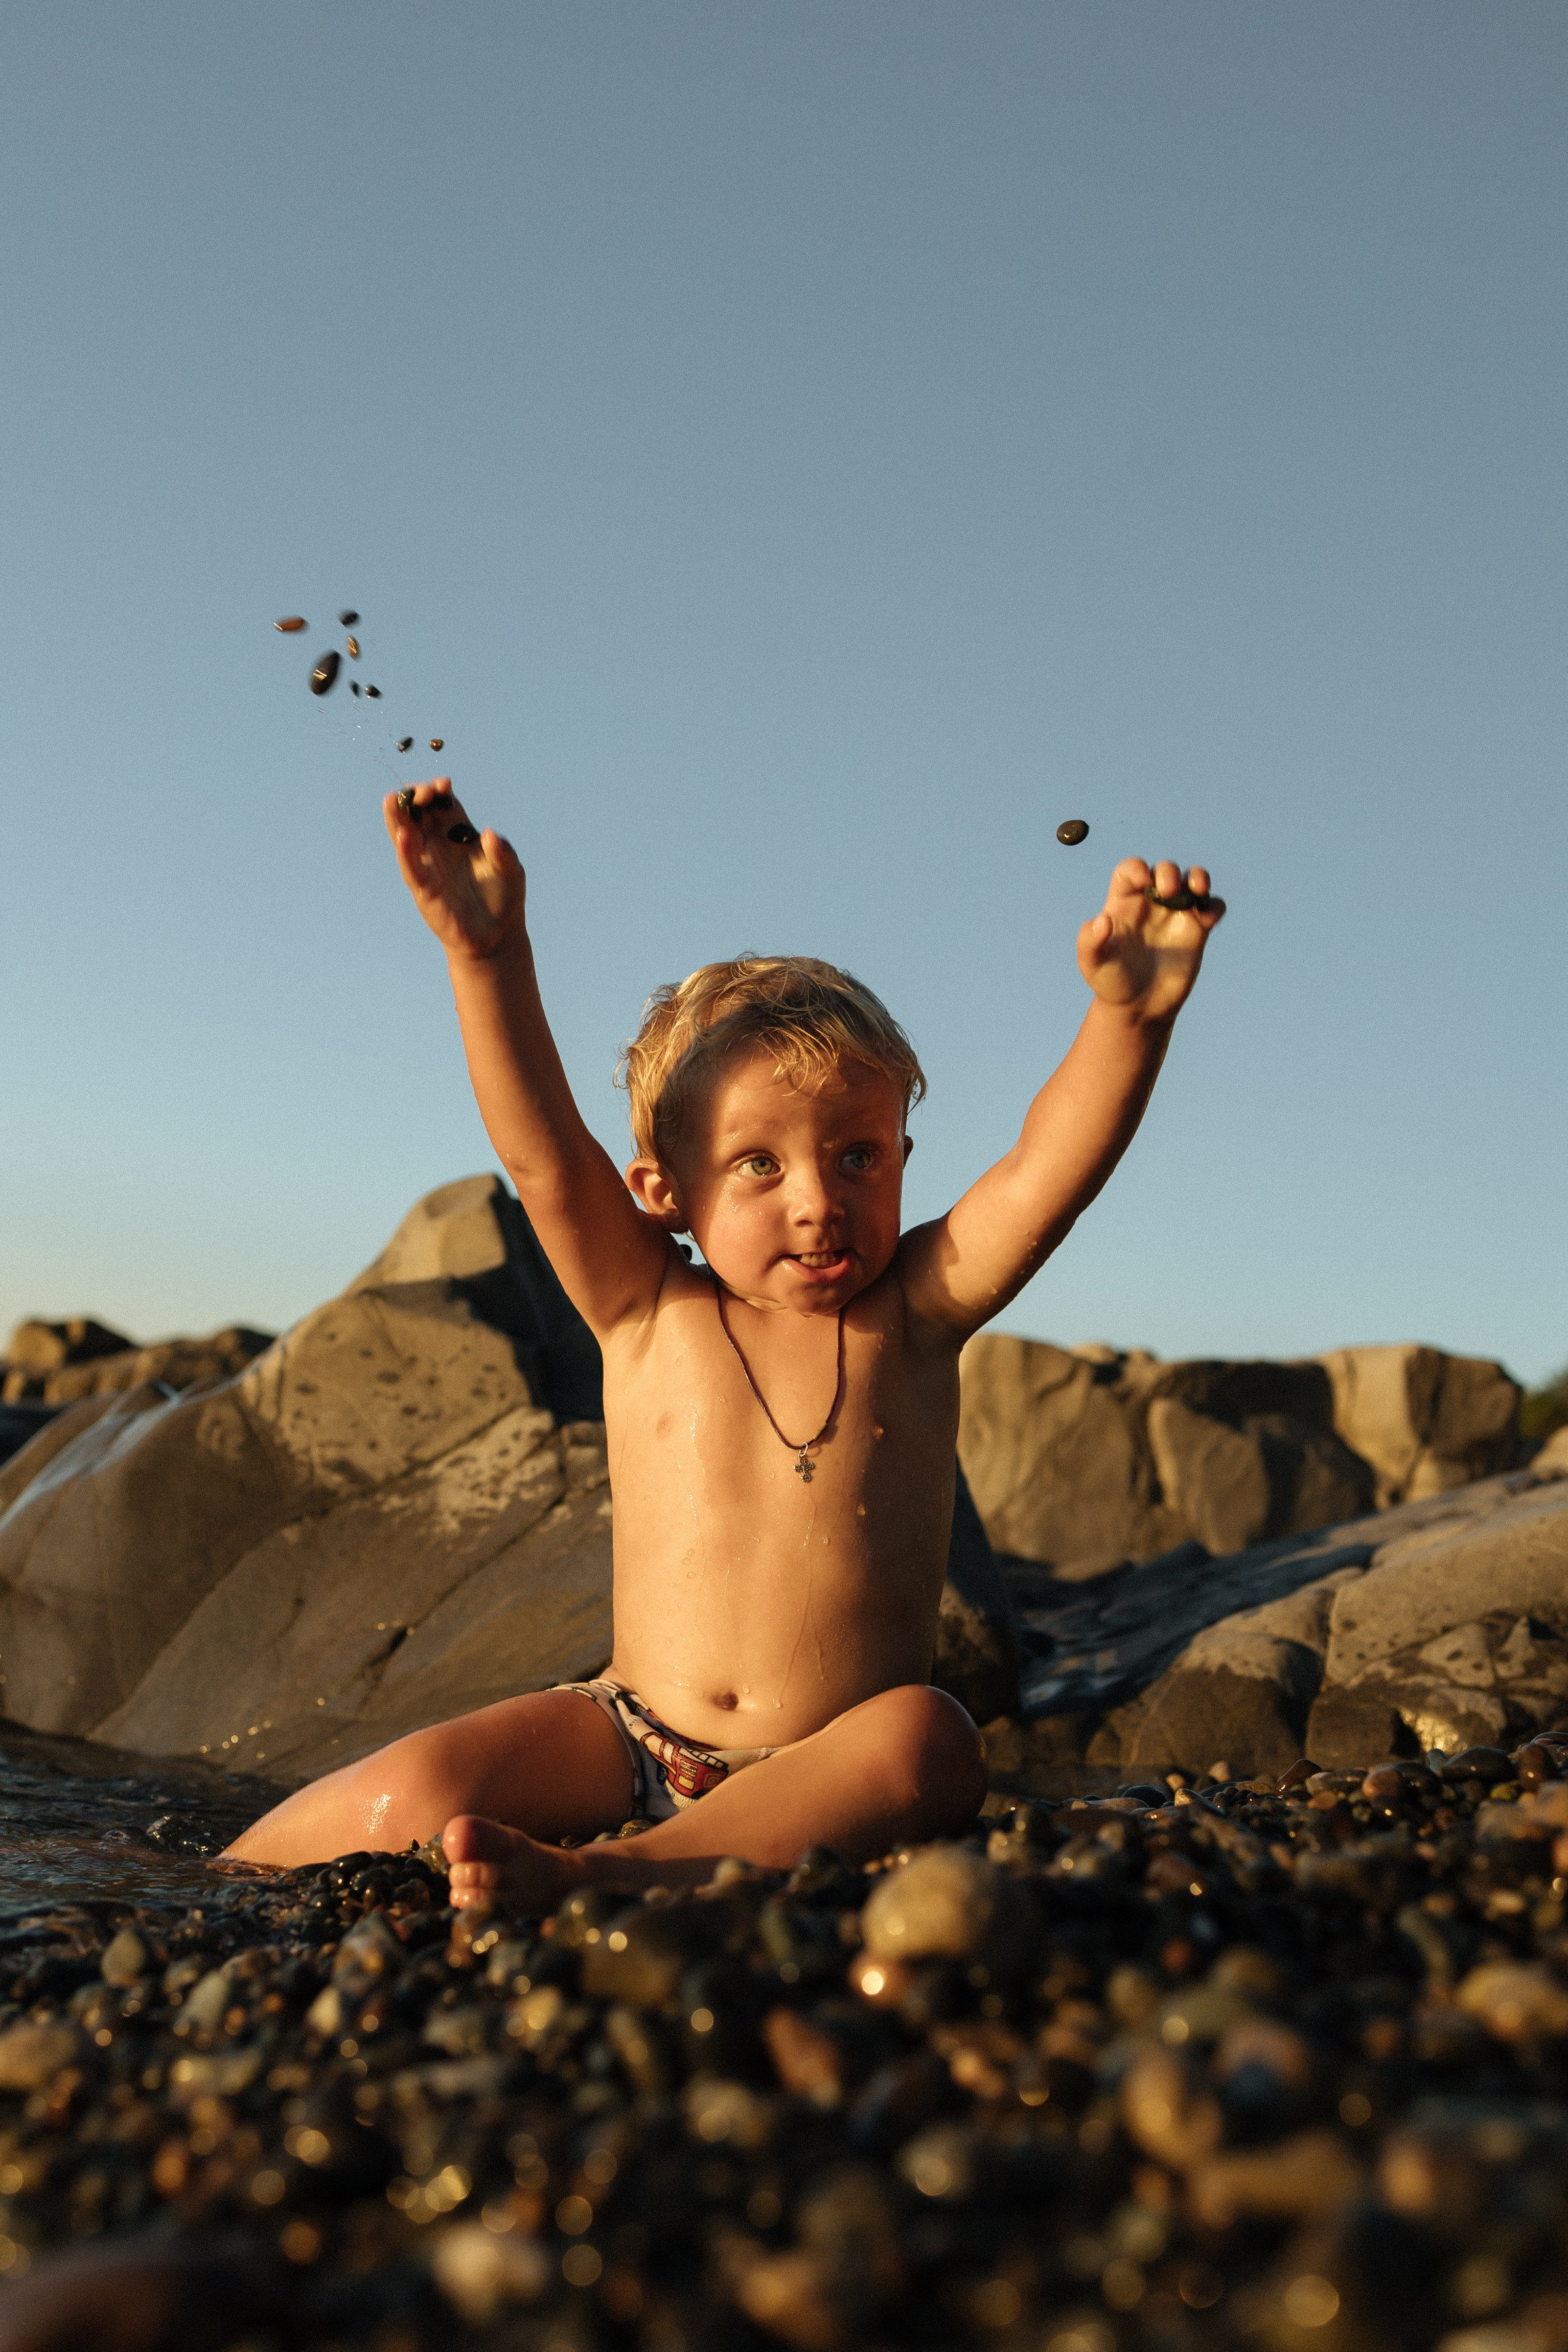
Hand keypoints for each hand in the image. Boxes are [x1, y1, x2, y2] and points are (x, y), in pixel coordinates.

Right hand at [383, 780, 525, 960]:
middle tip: (422, 792)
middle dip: (417, 798)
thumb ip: (503, 853)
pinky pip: (411, 867)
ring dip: (398, 818)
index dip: (440, 791)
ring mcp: (429, 865)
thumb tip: (490, 835)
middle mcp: (439, 844)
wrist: (496, 934)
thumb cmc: (504, 897)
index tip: (444, 785)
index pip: (443, 804)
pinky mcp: (424, 888)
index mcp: (460, 833)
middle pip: (420, 813)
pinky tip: (403, 836)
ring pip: (406, 835)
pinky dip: (406, 852)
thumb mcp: (512, 871)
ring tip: (394, 800)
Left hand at [1077, 857, 1225, 1020]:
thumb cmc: (1110, 982)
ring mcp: (1175, 915)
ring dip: (1198, 878)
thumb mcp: (1092, 964)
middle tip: (1168, 891)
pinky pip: (1212, 908)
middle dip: (1169, 872)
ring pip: (1192, 882)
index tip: (1142, 880)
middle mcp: (1151, 903)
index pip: (1130, 871)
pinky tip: (1208, 918)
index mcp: (1124, 903)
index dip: (1137, 868)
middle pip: (1164, 871)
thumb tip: (1102, 920)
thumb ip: (1090, 941)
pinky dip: (1215, 906)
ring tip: (1198, 890)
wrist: (1137, 1006)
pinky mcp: (1196, 931)